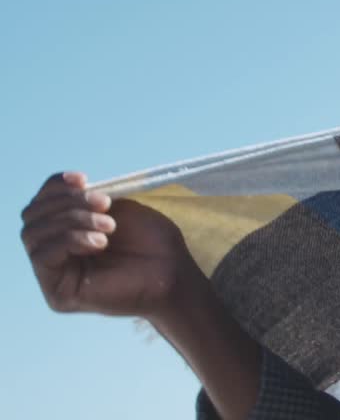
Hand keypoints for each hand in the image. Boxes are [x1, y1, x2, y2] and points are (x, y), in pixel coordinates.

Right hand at [20, 171, 201, 320]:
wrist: (172, 272)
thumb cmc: (152, 241)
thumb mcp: (116, 209)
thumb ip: (83, 200)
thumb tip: (60, 188)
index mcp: (66, 231)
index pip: (41, 203)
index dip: (56, 186)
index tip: (84, 179)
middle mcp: (54, 253)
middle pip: (33, 215)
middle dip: (69, 202)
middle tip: (105, 205)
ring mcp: (54, 274)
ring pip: (34, 233)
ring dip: (73, 220)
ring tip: (109, 226)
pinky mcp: (57, 293)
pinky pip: (42, 256)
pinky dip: (69, 240)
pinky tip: (99, 243)